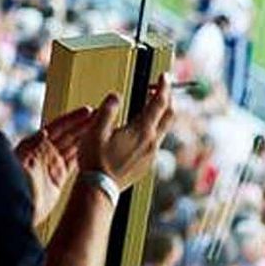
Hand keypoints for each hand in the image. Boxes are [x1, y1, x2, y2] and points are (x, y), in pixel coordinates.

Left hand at [15, 107, 91, 224]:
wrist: (13, 209)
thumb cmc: (13, 183)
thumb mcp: (21, 162)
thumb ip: (31, 146)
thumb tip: (44, 132)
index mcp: (36, 143)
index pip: (59, 126)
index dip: (73, 118)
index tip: (89, 111)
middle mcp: (45, 151)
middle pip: (69, 134)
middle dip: (85, 126)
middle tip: (102, 118)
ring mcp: (51, 164)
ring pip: (73, 147)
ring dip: (88, 139)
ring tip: (104, 131)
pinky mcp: (57, 179)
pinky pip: (73, 163)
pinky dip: (85, 156)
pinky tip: (95, 152)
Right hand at [77, 74, 173, 191]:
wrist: (99, 190)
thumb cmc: (95, 160)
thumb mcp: (96, 129)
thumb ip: (108, 109)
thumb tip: (116, 95)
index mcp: (141, 131)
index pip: (159, 103)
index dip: (164, 86)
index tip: (165, 76)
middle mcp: (151, 142)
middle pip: (169, 115)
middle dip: (167, 98)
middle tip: (159, 88)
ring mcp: (151, 155)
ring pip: (163, 129)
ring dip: (160, 114)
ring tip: (149, 105)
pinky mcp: (147, 164)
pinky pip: (156, 141)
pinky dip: (153, 128)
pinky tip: (140, 128)